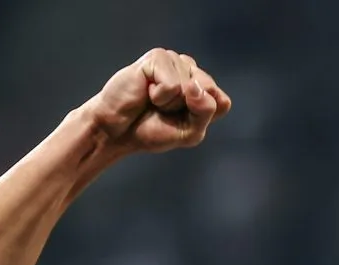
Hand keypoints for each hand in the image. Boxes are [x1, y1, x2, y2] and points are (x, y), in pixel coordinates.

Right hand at [85, 48, 230, 153]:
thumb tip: (195, 86)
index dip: (202, 119)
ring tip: (153, 101)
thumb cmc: (151, 129)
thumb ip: (205, 113)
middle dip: (188, 110)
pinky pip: (173, 85)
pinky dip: (159, 96)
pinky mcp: (158, 57)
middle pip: (210, 92)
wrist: (116, 131)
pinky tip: (146, 92)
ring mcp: (175, 61)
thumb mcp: (190, 132)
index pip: (222, 103)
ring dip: (170, 104)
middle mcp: (190, 70)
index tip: (181, 121)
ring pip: (190, 89)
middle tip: (165, 111)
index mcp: (202, 87)